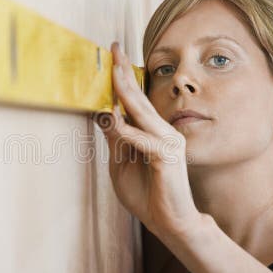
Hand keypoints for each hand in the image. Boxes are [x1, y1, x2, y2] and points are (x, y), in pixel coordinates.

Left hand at [94, 42, 203, 239]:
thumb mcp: (122, 163)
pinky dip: (126, 130)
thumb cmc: (148, 196)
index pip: (136, 100)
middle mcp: (164, 131)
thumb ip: (116, 139)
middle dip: (124, 72)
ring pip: (141, 112)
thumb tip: (103, 114)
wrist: (170, 223)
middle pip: (139, 98)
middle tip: (113, 49)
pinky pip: (142, 139)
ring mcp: (168, 142)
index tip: (113, 54)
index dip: (124, 77)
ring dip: (125, 91)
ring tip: (113, 70)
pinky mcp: (168, 156)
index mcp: (154, 132)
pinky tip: (113, 121)